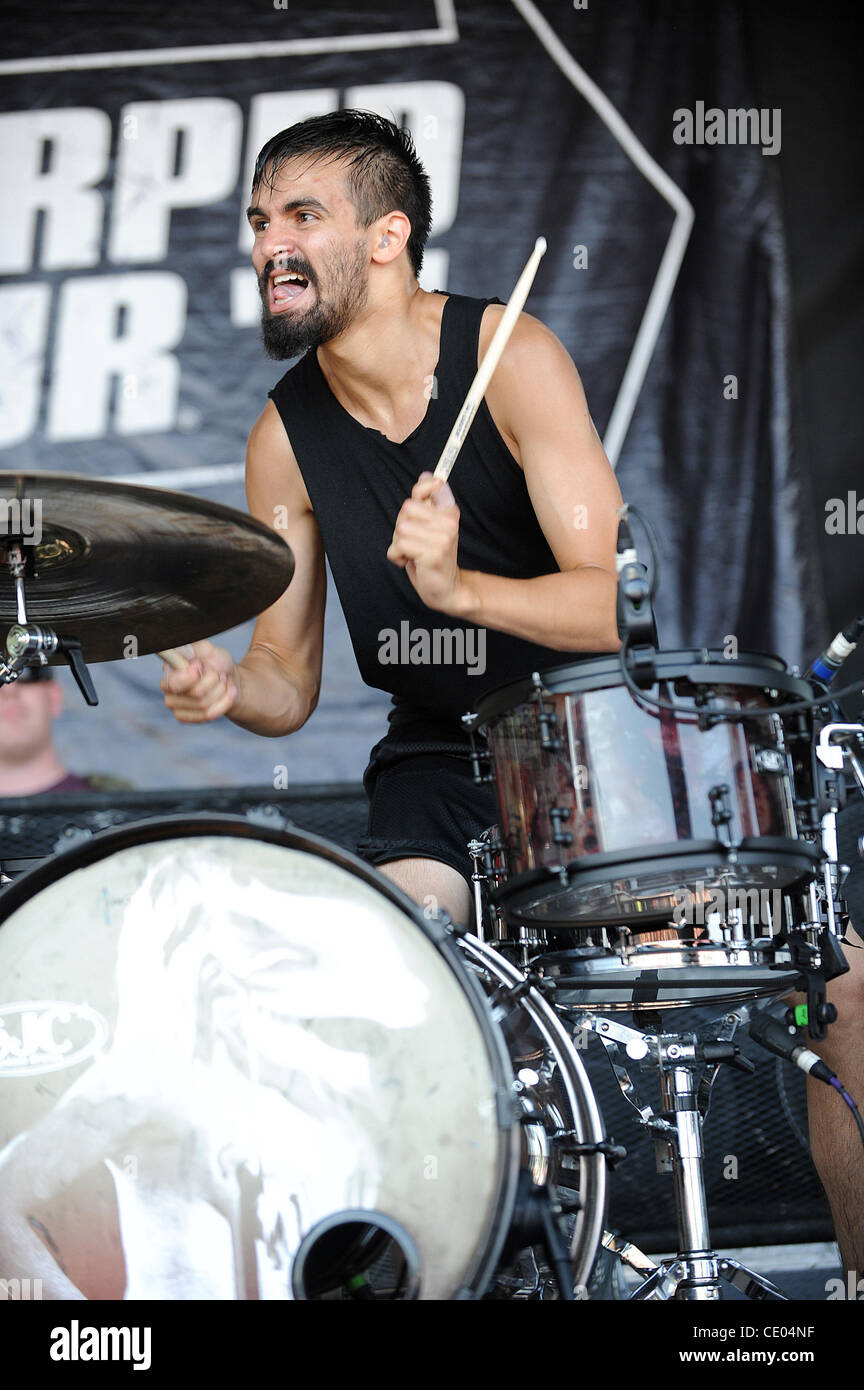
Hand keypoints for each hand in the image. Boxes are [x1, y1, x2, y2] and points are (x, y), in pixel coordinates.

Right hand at [160, 640, 237, 722]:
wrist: (228, 680)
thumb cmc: (216, 663)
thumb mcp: (208, 650)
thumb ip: (194, 649)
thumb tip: (183, 652)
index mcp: (169, 670)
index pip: (175, 683)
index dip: (194, 676)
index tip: (202, 666)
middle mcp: (167, 689)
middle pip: (196, 694)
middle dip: (214, 681)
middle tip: (216, 674)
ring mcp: (175, 706)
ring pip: (204, 705)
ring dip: (221, 691)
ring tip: (222, 682)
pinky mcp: (184, 718)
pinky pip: (209, 715)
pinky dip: (224, 702)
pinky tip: (228, 693)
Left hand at [386, 472, 465, 614]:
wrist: (446, 588)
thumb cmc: (432, 557)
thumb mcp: (430, 526)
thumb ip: (426, 503)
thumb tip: (427, 474)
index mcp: (450, 512)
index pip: (431, 486)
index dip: (420, 490)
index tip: (422, 501)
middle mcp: (449, 522)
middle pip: (407, 508)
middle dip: (402, 525)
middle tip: (414, 541)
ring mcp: (443, 538)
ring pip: (401, 528)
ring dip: (399, 543)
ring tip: (412, 553)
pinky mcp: (433, 553)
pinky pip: (399, 545)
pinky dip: (397, 556)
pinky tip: (410, 562)